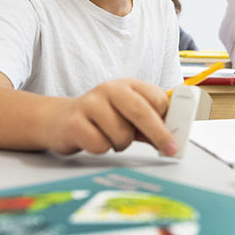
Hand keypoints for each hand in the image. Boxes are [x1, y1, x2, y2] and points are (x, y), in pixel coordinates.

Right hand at [44, 79, 175, 155]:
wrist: (59, 120)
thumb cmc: (102, 119)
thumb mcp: (129, 116)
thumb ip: (151, 124)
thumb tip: (173, 137)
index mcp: (128, 85)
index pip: (156, 98)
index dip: (168, 118)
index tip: (176, 135)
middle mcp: (110, 89)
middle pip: (141, 111)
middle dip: (159, 133)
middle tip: (169, 149)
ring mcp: (90, 104)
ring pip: (121, 134)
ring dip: (121, 144)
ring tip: (111, 138)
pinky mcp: (74, 122)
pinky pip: (100, 145)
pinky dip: (101, 148)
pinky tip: (94, 140)